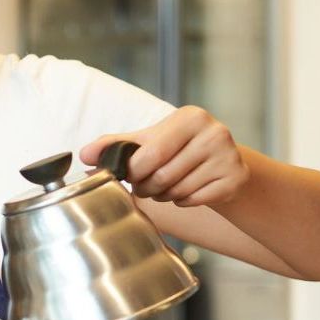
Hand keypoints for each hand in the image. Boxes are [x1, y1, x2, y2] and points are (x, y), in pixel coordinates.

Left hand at [80, 106, 248, 207]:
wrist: (220, 162)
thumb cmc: (177, 149)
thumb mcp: (149, 140)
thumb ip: (115, 145)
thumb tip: (84, 155)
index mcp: (190, 117)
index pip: (150, 153)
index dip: (134, 172)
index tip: (130, 175)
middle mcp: (214, 132)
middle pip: (163, 175)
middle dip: (147, 187)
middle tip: (145, 185)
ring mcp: (229, 155)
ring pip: (178, 190)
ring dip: (163, 196)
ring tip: (165, 187)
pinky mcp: (235, 178)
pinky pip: (195, 200)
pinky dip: (183, 201)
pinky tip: (186, 190)